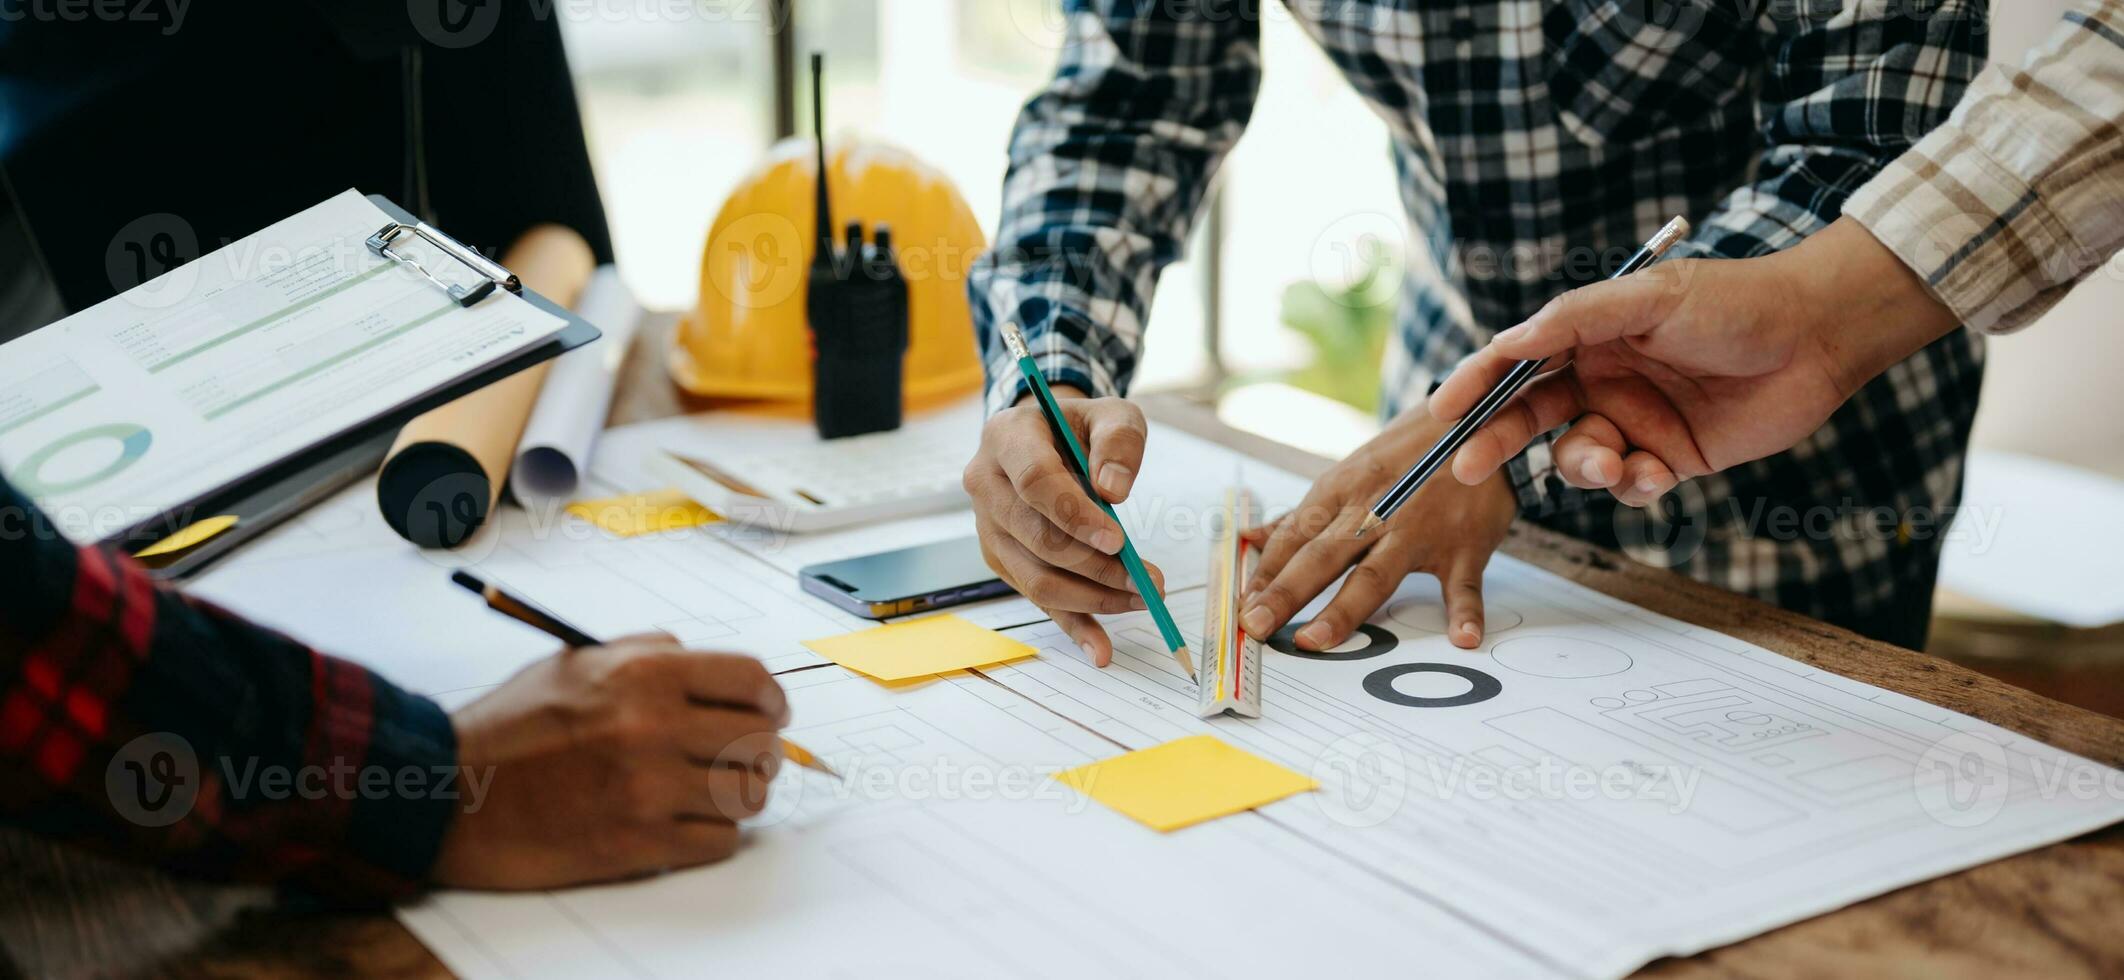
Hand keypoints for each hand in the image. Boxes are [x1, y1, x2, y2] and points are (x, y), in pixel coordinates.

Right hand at [432, 635, 789, 888]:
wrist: (448, 795)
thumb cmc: (509, 728)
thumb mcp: (575, 661)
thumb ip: (648, 652)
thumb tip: (707, 666)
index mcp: (643, 674)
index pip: (750, 680)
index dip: (770, 698)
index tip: (769, 712)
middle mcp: (653, 727)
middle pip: (760, 740)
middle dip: (759, 749)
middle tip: (743, 756)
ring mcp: (649, 790)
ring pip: (748, 795)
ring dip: (738, 794)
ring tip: (714, 791)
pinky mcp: (639, 845)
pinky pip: (720, 841)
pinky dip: (713, 834)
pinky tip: (686, 822)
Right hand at [964, 387, 1163, 666]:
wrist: (1046, 438)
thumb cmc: (1080, 428)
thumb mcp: (1112, 413)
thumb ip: (1118, 440)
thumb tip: (1113, 491)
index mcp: (1006, 438)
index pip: (1035, 482)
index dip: (1075, 515)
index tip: (1119, 540)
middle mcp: (985, 483)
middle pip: (1037, 538)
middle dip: (1096, 566)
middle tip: (1148, 580)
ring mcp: (988, 525)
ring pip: (1035, 576)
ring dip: (1092, 597)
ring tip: (1141, 599)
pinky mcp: (1001, 557)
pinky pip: (1037, 597)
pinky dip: (1073, 623)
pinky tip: (1100, 647)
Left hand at [1239, 408, 1516, 651]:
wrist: (1479, 422)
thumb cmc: (1407, 456)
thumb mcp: (1351, 474)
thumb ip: (1303, 515)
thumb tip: (1250, 539)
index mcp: (1343, 491)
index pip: (1295, 536)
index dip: (1266, 572)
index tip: (1242, 606)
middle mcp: (1376, 510)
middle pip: (1323, 556)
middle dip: (1286, 592)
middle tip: (1256, 625)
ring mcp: (1421, 529)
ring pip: (1376, 573)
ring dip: (1344, 609)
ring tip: (1314, 640)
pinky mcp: (1465, 545)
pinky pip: (1464, 584)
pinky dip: (1465, 611)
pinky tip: (1461, 638)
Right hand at [1430, 218, 1958, 502]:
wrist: (1817, 338)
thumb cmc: (1736, 302)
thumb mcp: (1651, 298)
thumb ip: (1575, 320)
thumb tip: (1509, 342)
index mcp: (1589, 336)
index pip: (1517, 363)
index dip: (1476, 386)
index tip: (1444, 411)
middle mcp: (1603, 379)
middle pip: (1530, 418)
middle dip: (1496, 442)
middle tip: (1467, 467)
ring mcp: (1635, 421)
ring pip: (1578, 459)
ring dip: (1585, 468)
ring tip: (1616, 464)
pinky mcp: (1670, 459)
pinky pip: (1630, 487)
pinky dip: (1636, 487)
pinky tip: (1660, 473)